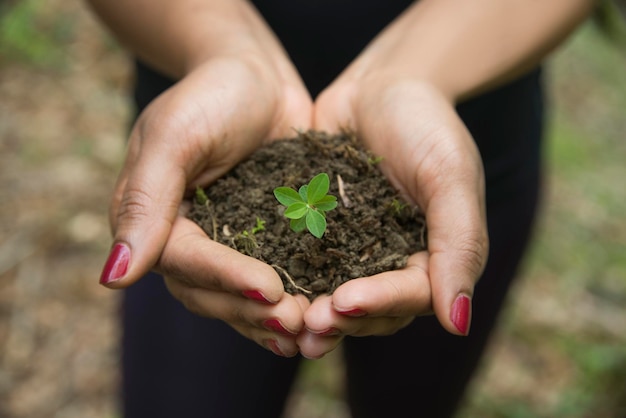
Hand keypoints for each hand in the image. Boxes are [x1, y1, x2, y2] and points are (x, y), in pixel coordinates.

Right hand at [99, 56, 312, 356]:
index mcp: (154, 223)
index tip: (267, 290)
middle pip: (213, 293)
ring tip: (313, 333)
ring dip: (274, 319)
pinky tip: (324, 316)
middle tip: (298, 323)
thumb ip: (146, 202)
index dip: (226, 279)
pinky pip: (278, 277)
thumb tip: (112, 279)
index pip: (187, 263)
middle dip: (253, 310)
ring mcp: (230, 243)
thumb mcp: (175, 136)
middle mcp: (190, 241)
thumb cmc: (210, 94)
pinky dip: (297, 298)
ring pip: (243, 297)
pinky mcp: (267, 239)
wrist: (254, 76)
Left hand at [298, 75, 487, 358]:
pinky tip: (259, 286)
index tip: (345, 303)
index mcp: (431, 258)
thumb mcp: (450, 176)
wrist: (382, 85)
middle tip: (307, 326)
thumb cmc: (426, 123)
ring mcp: (352, 251)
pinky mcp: (318, 234)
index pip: (409, 296)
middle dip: (339, 320)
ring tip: (281, 319)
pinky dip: (286, 278)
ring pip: (332, 296)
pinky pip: (302, 263)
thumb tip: (459, 324)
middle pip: (369, 310)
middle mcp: (391, 263)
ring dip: (309, 311)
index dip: (379, 304)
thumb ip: (459, 244)